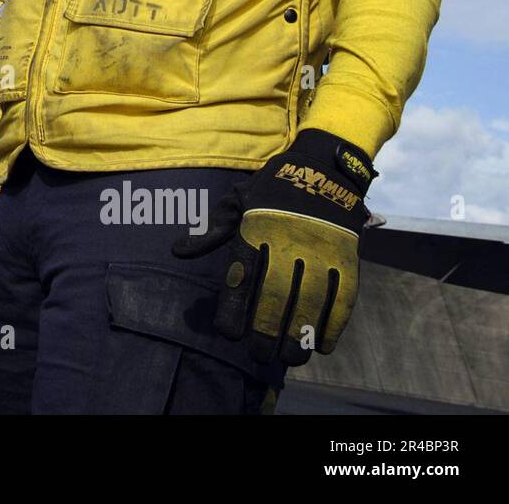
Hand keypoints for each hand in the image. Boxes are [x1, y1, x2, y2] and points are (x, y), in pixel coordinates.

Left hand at [173, 129, 374, 365]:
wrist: (321, 167)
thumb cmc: (270, 190)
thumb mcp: (236, 203)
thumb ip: (211, 233)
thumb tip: (178, 252)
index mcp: (255, 228)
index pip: (241, 274)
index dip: (234, 307)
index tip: (228, 334)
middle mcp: (287, 240)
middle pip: (275, 293)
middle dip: (267, 329)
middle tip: (259, 355)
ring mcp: (320, 248)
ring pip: (311, 299)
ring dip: (300, 333)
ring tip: (290, 358)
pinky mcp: (347, 255)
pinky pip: (344, 294)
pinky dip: (335, 323)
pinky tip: (323, 345)